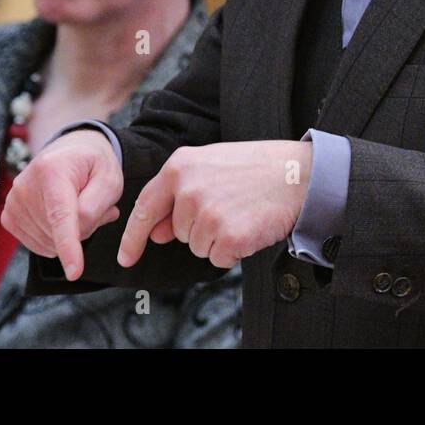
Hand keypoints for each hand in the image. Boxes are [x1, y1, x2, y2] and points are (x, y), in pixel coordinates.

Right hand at [1, 128, 122, 279]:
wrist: (68, 152)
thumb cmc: (92, 165)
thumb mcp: (109, 178)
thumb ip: (97, 207)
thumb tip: (76, 236)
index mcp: (52, 171)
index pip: (61, 216)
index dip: (69, 246)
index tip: (75, 273)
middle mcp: (25, 186)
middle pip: (62, 233)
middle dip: (85, 226)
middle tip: (91, 199)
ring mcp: (13, 202)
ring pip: (51, 243)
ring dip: (71, 233)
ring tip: (75, 203)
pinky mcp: (9, 217)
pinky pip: (40, 245)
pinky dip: (55, 238)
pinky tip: (60, 215)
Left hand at [117, 140, 312, 269]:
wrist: (298, 174)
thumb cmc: (255, 168)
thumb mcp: (210, 167)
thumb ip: (177, 195)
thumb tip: (153, 232)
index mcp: (179, 166)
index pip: (145, 207)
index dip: (132, 237)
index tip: (125, 258)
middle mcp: (188, 189)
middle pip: (178, 232)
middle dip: (199, 227)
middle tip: (230, 204)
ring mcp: (207, 213)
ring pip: (197, 247)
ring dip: (217, 239)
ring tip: (241, 212)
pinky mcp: (228, 236)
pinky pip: (219, 258)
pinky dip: (234, 250)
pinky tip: (249, 226)